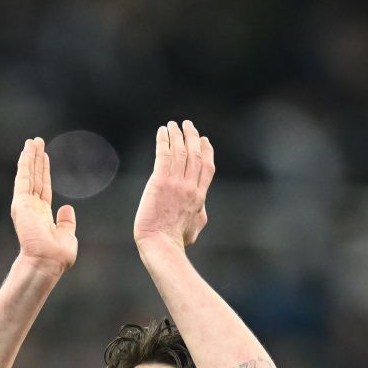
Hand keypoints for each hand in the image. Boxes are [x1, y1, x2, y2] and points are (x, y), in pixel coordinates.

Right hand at [10, 137, 77, 274]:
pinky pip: (23, 179)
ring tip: (31, 141)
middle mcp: (32, 208)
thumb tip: (67, 208)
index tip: (44, 157)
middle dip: (36, 160)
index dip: (44, 172)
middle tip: (36, 142)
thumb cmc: (57, 255)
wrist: (47, 262)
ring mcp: (25, 205)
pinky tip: (26, 152)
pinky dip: (25, 164)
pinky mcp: (21, 203)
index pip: (43, 188)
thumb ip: (67, 222)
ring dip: (30, 157)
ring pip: (28, 175)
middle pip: (35, 178)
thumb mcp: (68, 235)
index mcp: (42, 215)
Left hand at [133, 120, 214, 249]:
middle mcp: (190, 186)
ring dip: (177, 135)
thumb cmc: (175, 241)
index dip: (207, 151)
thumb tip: (201, 210)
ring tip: (174, 124)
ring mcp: (176, 183)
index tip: (205, 140)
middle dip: (192, 137)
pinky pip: (163, 155)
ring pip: (180, 152)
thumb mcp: (195, 227)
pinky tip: (162, 131)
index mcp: (200, 197)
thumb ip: (199, 214)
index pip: (207, 168)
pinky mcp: (160, 181)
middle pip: (195, 155)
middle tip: (189, 125)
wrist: (161, 243)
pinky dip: (163, 141)